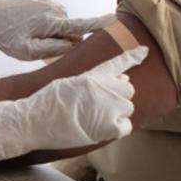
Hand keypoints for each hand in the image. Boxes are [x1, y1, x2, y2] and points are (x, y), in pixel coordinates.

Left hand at [0, 0, 115, 59]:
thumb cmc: (6, 37)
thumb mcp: (28, 51)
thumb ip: (54, 49)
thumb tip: (75, 44)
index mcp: (50, 21)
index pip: (80, 25)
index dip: (99, 24)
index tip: (116, 19)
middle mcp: (53, 8)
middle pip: (71, 30)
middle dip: (63, 40)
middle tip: (38, 46)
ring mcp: (48, 2)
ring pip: (62, 25)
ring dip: (53, 33)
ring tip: (29, 35)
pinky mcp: (44, 0)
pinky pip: (55, 18)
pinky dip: (48, 25)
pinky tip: (30, 27)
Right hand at [0, 46, 147, 160]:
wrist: (35, 120)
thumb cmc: (46, 102)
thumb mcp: (68, 81)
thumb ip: (91, 80)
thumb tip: (112, 80)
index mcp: (92, 75)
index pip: (118, 62)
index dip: (134, 56)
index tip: (145, 51)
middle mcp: (104, 88)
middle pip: (128, 88)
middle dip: (119, 95)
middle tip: (103, 104)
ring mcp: (109, 107)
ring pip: (128, 107)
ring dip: (118, 112)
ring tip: (97, 118)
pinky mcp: (109, 127)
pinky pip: (126, 127)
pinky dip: (118, 128)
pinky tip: (102, 128)